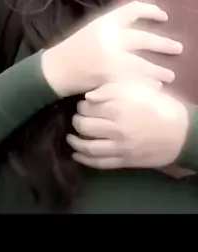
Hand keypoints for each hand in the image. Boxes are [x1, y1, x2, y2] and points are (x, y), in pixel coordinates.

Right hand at [41, 0, 182, 97]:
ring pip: (144, 65)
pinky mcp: (110, 79)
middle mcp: (109, 38)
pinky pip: (135, 82)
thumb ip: (115, 24)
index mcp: (104, 22)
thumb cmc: (74, 49)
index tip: (165, 16)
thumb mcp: (93, 28)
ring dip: (159, 71)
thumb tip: (143, 23)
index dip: (151, 11)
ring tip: (170, 75)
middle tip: (178, 48)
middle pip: (144, 39)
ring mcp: (110, 60)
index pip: (133, 10)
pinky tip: (155, 87)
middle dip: (164, 45)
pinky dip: (147, 85)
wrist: (55, 70)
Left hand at [66, 80, 189, 169]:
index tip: (82, 105)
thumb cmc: (158, 105)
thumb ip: (110, 89)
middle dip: (76, 121)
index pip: (86, 107)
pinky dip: (84, 160)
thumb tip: (87, 96)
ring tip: (71, 137)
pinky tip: (77, 154)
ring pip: (88, 147)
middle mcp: (115, 129)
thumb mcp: (137, 88)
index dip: (81, 106)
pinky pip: (99, 163)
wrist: (180, 132)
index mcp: (117, 107)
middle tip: (77, 118)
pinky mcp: (124, 161)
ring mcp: (119, 147)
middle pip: (83, 126)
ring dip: (75, 142)